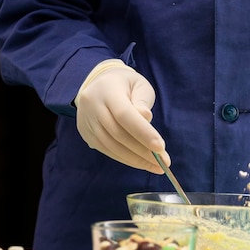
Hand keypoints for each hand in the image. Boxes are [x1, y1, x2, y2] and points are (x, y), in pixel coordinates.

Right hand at [74, 59, 169, 173]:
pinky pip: (107, 150)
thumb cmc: (127, 85)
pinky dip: (125, 159)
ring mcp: (86, 121)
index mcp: (107, 89)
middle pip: (118, 134)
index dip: (143, 132)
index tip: (161, 148)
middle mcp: (92, 105)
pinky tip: (141, 162)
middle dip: (143, 151)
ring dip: (135, 160)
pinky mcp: (86, 133)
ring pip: (111, 146)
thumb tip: (146, 119)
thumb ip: (143, 102)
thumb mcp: (140, 86)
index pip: (124, 114)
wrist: (101, 83)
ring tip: (156, 166)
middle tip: (163, 163)